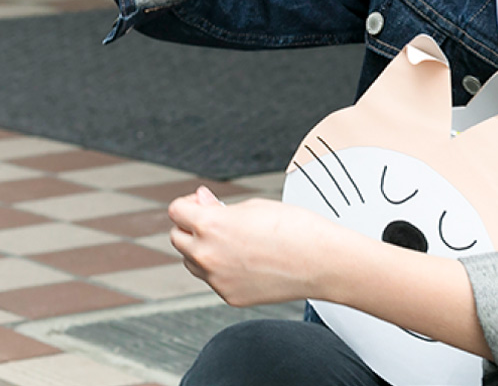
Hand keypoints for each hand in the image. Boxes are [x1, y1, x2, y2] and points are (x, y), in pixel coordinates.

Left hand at [168, 188, 348, 306]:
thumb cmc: (293, 228)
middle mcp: (207, 254)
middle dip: (191, 228)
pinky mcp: (230, 296)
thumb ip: (217, 206)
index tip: (201, 204)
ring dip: (201, 251)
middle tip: (216, 223)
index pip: (176, 211)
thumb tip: (200, 201)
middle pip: (177, 238)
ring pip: (191, 262)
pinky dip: (221, 271)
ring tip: (233, 243)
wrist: (322, 262)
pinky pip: (213, 280)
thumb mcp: (251, 206)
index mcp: (210, 225)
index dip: (188, 204)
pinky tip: (246, 262)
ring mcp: (217, 279)